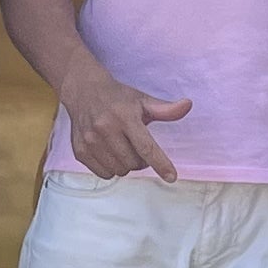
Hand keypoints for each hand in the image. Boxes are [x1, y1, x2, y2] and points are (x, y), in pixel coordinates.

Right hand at [61, 70, 192, 181]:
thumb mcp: (142, 100)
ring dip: (125, 165)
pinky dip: (110, 168)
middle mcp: (105, 128)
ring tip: (122, 147)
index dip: (160, 164)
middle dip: (140, 160)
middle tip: (136, 146)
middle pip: (133, 163)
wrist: (83, 90)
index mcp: (125, 117)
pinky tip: (109, 152)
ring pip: (118, 171)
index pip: (146, 147)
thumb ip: (165, 109)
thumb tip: (187, 105)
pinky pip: (103, 173)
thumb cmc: (117, 98)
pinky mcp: (80, 150)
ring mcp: (90, 140)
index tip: (171, 176)